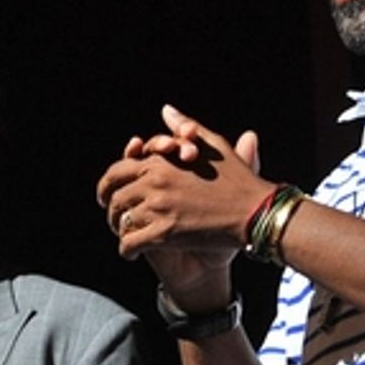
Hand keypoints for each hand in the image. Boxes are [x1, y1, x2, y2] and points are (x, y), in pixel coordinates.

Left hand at [97, 104, 266, 308]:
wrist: (256, 213)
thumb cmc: (239, 180)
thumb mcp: (213, 146)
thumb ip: (186, 128)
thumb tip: (166, 110)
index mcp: (161, 161)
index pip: (119, 170)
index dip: (108, 184)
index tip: (108, 194)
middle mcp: (155, 182)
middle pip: (114, 196)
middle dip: (110, 208)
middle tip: (113, 218)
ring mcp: (159, 207)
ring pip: (120, 221)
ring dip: (119, 230)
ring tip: (125, 236)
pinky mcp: (164, 234)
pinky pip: (130, 243)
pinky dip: (127, 250)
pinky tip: (132, 253)